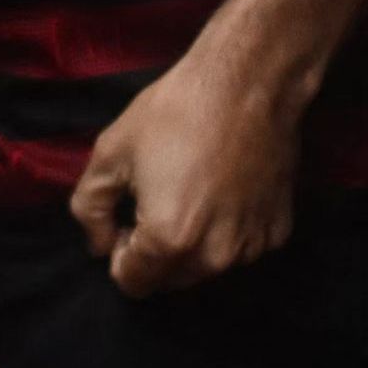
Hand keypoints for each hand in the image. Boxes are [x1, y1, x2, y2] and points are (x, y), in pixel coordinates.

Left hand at [66, 35, 309, 295]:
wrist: (248, 83)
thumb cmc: (175, 113)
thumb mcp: (110, 153)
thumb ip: (90, 209)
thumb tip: (99, 245)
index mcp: (169, 241)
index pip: (133, 284)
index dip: (120, 252)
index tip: (128, 216)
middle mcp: (214, 256)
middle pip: (169, 280)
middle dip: (155, 253)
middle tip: (156, 199)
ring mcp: (251, 247)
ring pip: (205, 267)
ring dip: (192, 245)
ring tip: (192, 189)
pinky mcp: (277, 231)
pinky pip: (239, 248)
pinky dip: (226, 231)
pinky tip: (224, 188)